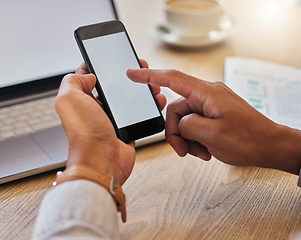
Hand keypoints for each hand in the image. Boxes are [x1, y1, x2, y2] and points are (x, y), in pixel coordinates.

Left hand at [55, 60, 165, 183]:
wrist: (103, 160)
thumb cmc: (85, 132)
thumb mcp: (68, 98)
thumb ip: (72, 80)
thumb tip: (89, 76)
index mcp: (81, 99)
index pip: (89, 77)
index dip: (101, 65)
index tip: (113, 56)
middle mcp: (96, 109)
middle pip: (113, 86)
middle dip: (126, 75)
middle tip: (139, 67)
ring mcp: (112, 120)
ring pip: (129, 98)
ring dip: (140, 90)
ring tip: (150, 84)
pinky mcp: (127, 129)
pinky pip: (140, 114)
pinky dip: (149, 106)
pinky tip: (156, 100)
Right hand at [127, 68, 300, 174]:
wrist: (270, 147)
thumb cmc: (249, 140)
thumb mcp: (212, 135)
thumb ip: (187, 125)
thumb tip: (180, 123)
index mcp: (207, 93)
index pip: (172, 78)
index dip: (149, 76)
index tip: (133, 73)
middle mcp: (207, 95)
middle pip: (176, 110)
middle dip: (175, 133)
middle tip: (183, 150)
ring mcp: (211, 105)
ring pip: (184, 121)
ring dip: (187, 139)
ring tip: (200, 152)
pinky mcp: (213, 114)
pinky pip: (194, 125)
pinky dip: (195, 139)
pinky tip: (206, 150)